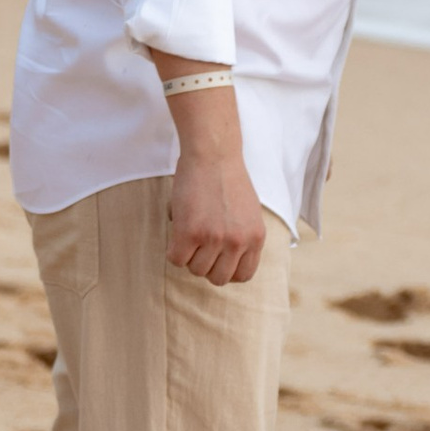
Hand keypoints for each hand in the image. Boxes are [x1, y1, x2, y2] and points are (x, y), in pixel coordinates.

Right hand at [168, 148, 271, 285]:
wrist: (213, 153)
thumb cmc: (227, 177)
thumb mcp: (248, 212)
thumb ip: (242, 236)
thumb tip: (222, 260)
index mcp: (256, 237)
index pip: (243, 276)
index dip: (226, 269)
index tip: (216, 258)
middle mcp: (238, 241)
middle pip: (218, 278)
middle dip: (206, 264)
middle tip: (199, 244)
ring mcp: (215, 238)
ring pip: (196, 269)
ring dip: (189, 254)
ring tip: (189, 230)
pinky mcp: (191, 232)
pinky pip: (177, 259)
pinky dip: (173, 249)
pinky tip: (178, 230)